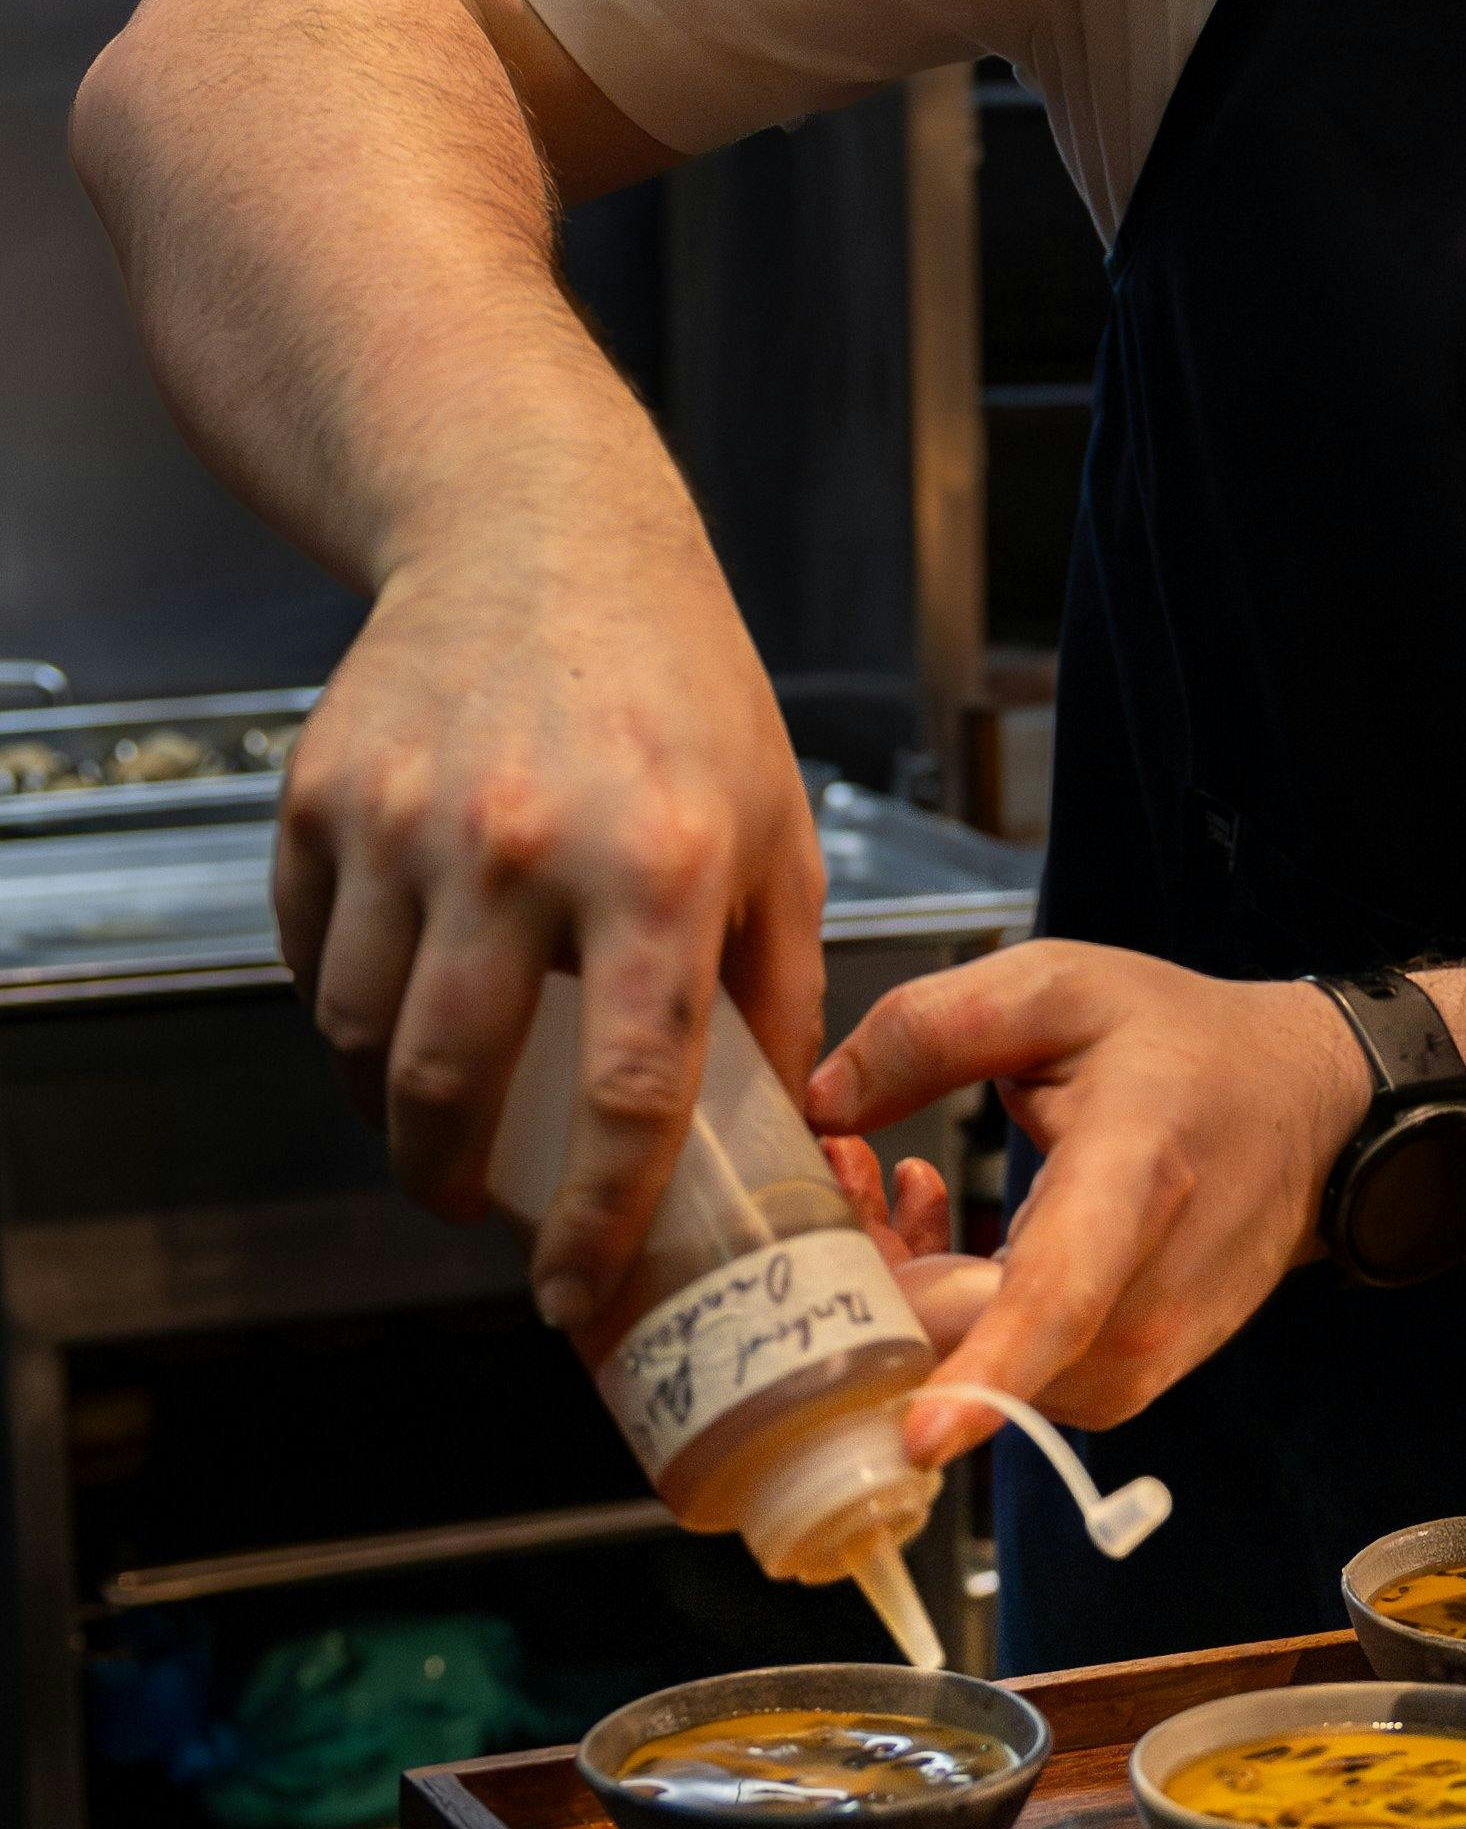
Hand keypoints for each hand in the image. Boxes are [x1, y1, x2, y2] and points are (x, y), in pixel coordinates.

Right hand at [272, 489, 824, 1328]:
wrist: (541, 535)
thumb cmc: (682, 688)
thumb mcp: (775, 825)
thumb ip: (781, 988)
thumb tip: (791, 1134)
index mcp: (658, 864)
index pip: (626, 1093)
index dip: (597, 1221)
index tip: (575, 1293)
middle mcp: (521, 844)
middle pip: (456, 1085)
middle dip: (454, 1187)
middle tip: (478, 1214)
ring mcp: (405, 819)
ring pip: (363, 1036)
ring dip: (392, 1111)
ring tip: (438, 1122)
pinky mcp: (322, 796)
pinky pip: (310, 959)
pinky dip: (343, 1014)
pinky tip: (395, 1015)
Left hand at [806, 941, 1366, 1467]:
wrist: (1306, 1113)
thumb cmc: (1188, 1047)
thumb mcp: (1062, 985)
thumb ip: (932, 1026)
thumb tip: (821, 1101)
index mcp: (1136, 1179)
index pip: (1061, 1300)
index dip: (987, 1374)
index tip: (921, 1436)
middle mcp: (1146, 1298)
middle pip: (967, 1341)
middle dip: (869, 1270)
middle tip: (850, 1165)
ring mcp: (1140, 1358)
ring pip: (966, 1367)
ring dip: (903, 1290)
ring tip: (901, 1185)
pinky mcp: (1121, 1387)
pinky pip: (996, 1373)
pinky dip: (948, 1315)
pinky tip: (947, 1230)